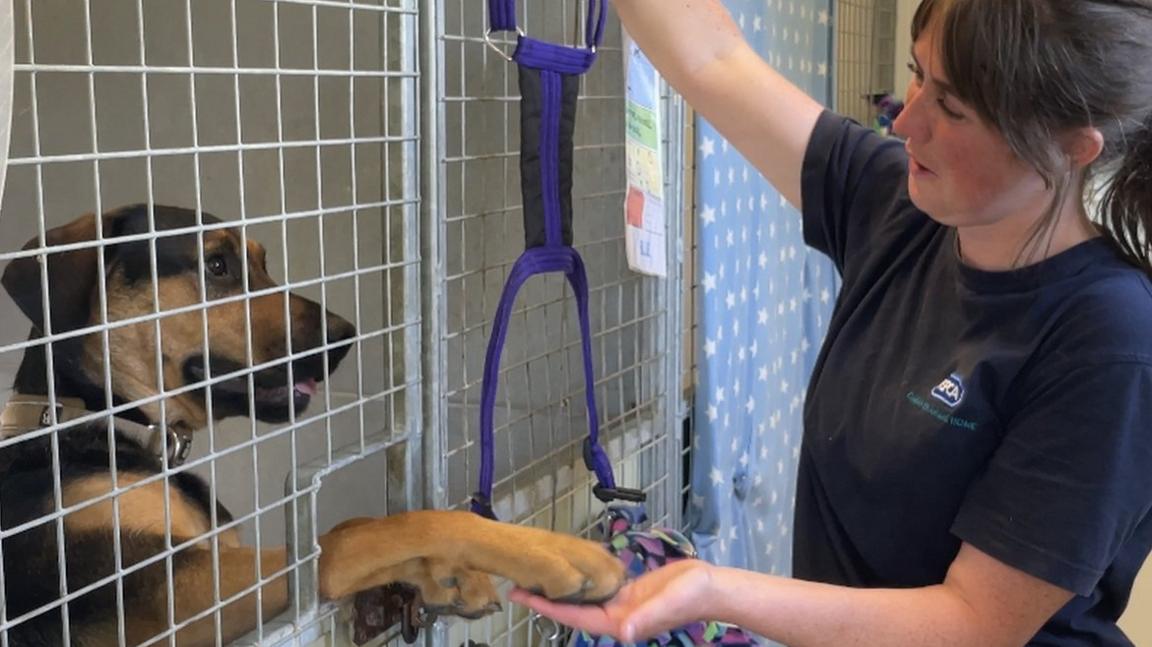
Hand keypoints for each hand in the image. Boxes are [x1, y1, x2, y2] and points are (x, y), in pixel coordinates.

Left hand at [508, 559, 717, 642]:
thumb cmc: (691, 597)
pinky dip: (581, 578)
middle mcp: (615, 615)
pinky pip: (598, 585)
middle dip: (546, 597)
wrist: (711, 587)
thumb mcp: (667, 605)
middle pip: (573, 607)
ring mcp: (621, 603)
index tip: (522, 596)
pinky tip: (569, 569)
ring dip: (560, 587)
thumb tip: (623, 633)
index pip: (575, 616)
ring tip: (536, 574)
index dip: (548, 608)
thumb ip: (646, 620)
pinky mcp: (629, 591)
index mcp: (620, 622)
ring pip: (583, 596)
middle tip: (516, 583)